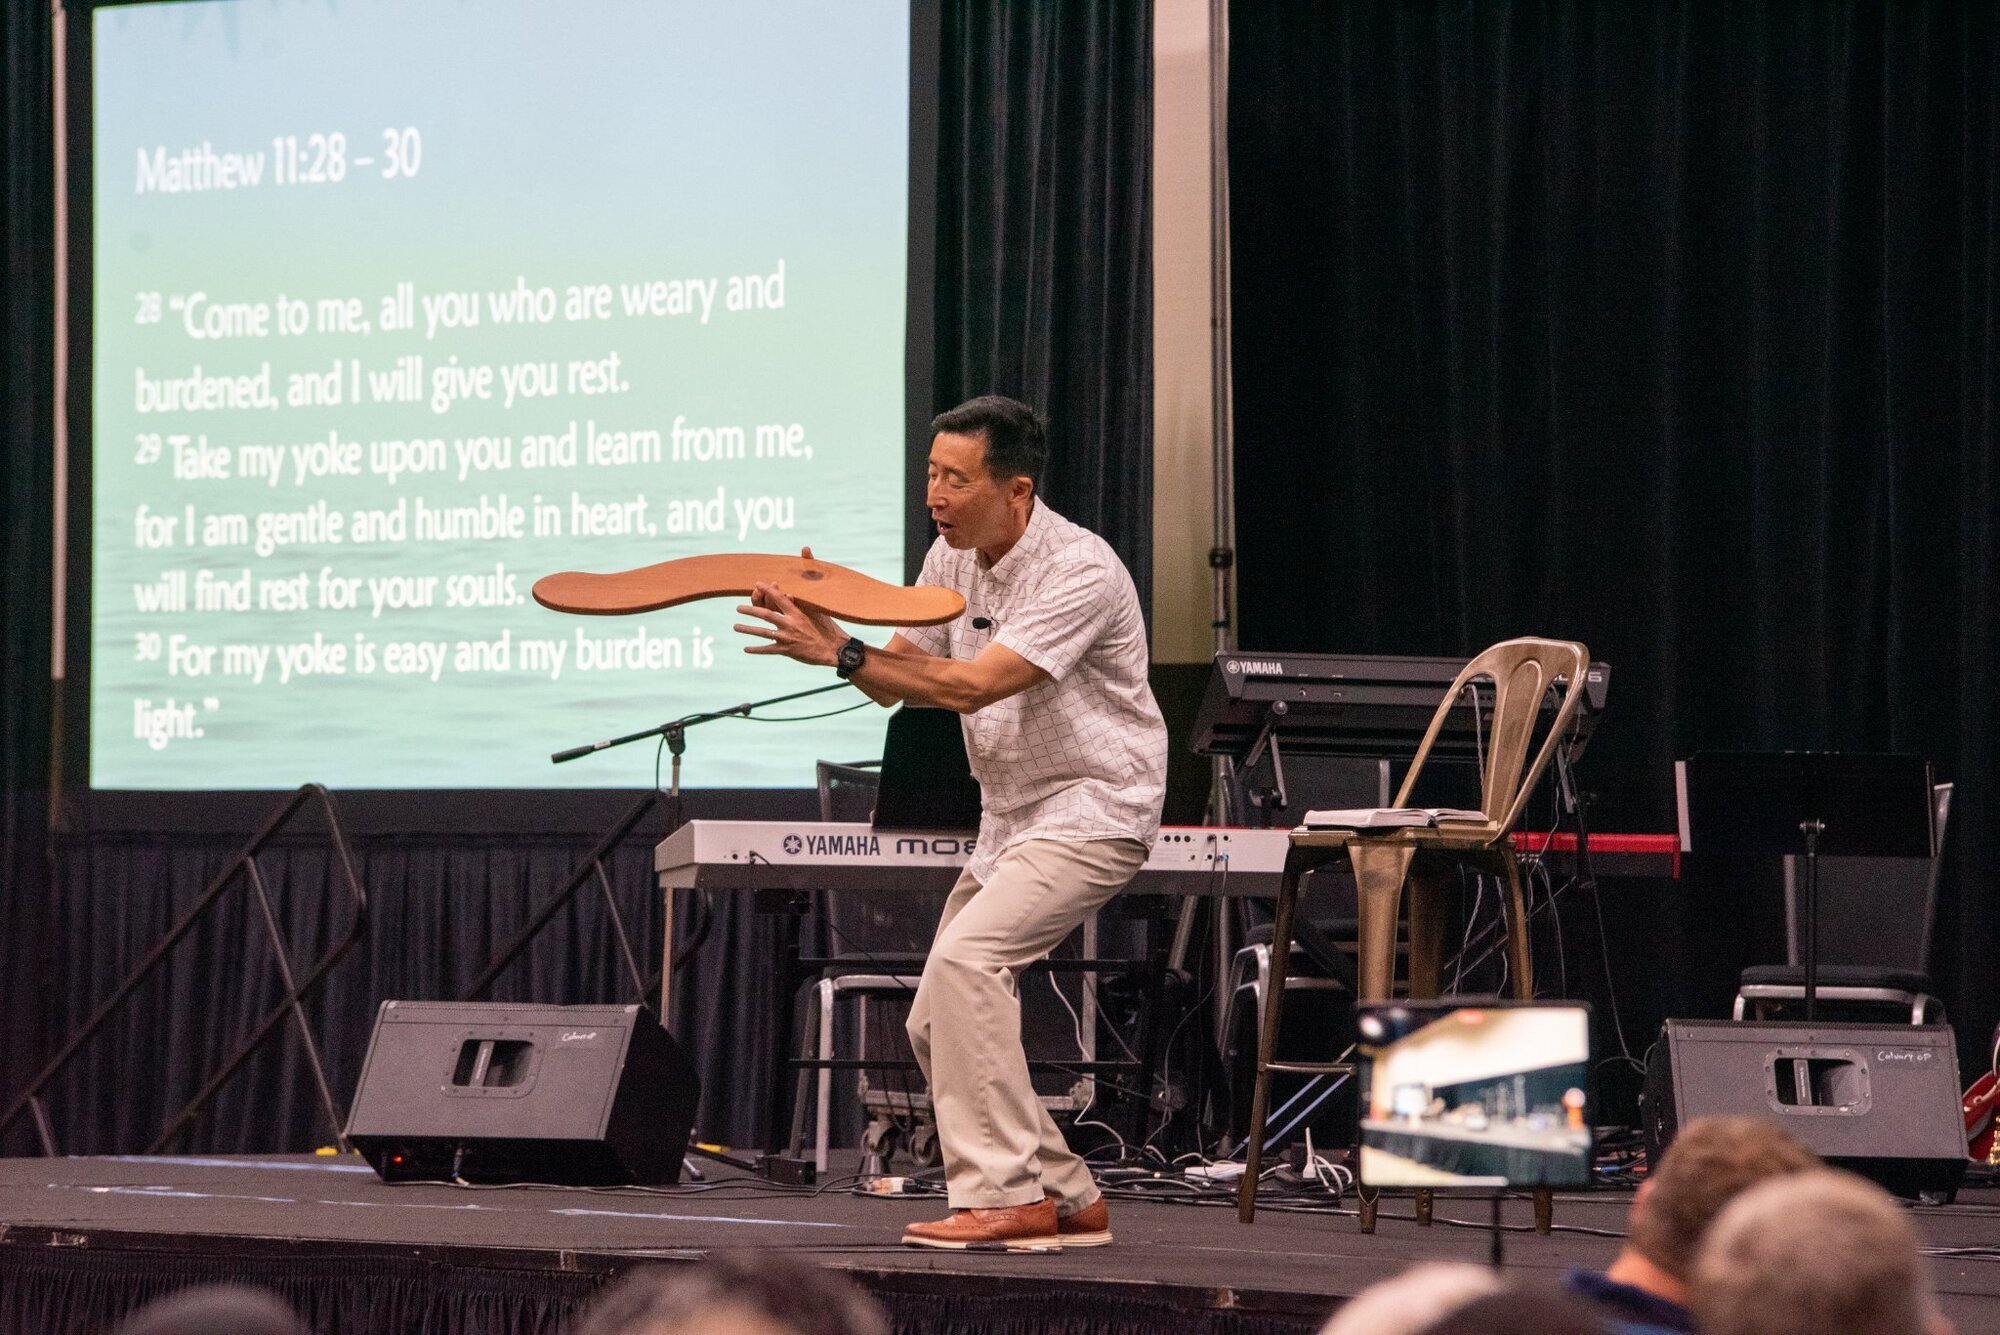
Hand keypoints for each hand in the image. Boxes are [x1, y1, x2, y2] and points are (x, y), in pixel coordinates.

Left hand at [734, 546, 846, 664]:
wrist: (834, 649)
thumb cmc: (828, 629)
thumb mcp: (818, 611)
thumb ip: (802, 602)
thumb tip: (790, 593)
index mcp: (798, 612)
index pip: (779, 598)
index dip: (767, 590)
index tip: (757, 584)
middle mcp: (790, 624)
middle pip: (766, 614)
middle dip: (750, 610)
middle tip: (738, 608)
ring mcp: (788, 638)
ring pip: (763, 632)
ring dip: (748, 629)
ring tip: (735, 627)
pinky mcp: (788, 651)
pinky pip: (768, 650)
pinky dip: (756, 650)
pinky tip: (746, 649)